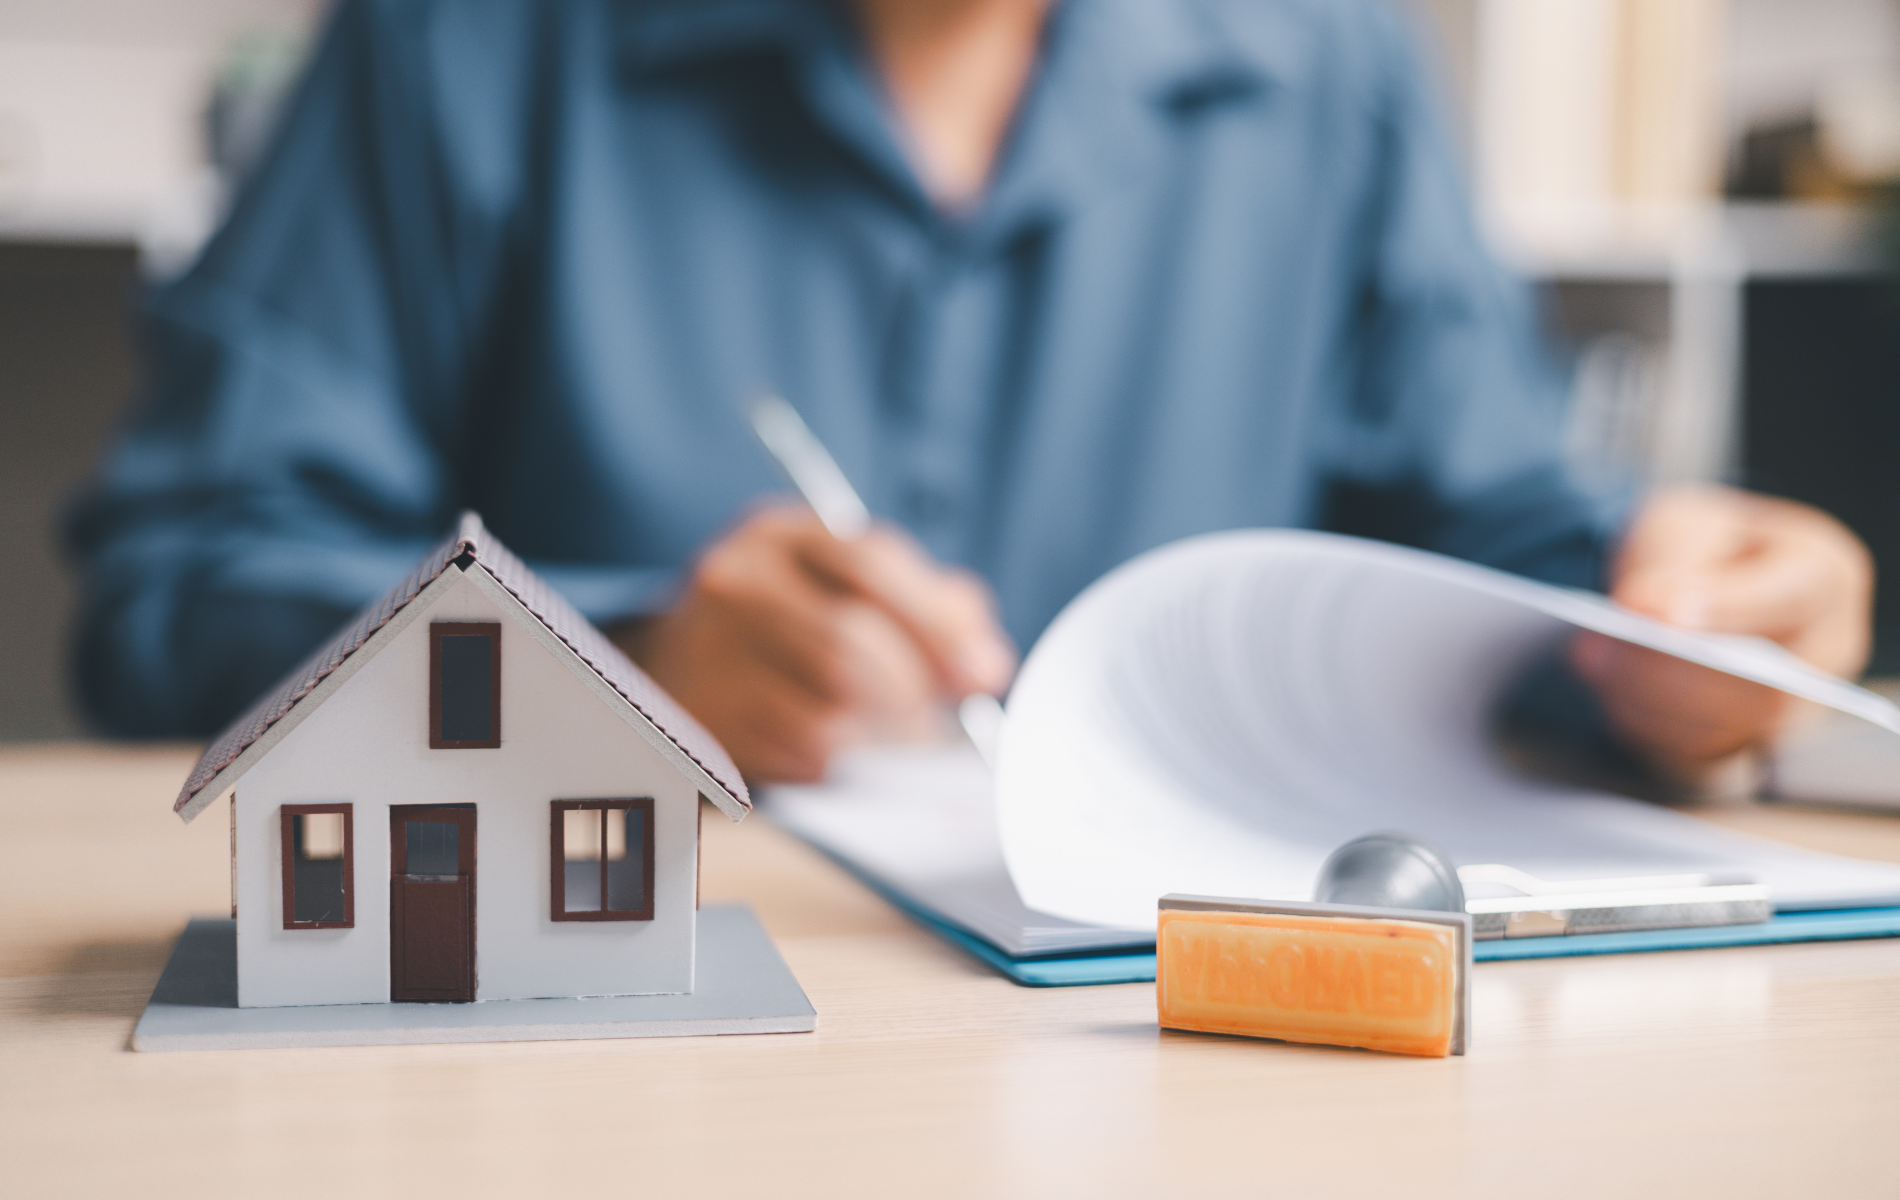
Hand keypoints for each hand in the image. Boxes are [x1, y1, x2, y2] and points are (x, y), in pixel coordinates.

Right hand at [616, 506, 1016, 783]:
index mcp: (781, 534)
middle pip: (848, 644)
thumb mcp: (849, 585)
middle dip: (910, 693)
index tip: (983, 673)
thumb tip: (986, 664)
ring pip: (826, 709)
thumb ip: (932, 606)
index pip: (869, 565)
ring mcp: (709, 651)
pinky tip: (834, 749)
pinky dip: (834, 761)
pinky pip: (796, 753)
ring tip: (887, 736)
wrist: (677, 664)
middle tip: (936, 722)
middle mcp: (734, 581)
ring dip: (876, 736)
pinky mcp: (703, 719)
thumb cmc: (790, 624)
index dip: (937, 624)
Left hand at [1570, 485, 1872, 783]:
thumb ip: (1671, 559)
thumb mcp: (1684, 524)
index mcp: (1826, 575)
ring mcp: (1795, 707)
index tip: (1660, 615)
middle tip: (1598, 644)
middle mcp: (1825, 650)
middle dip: (1668, 667)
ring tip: (1593, 658)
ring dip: (1646, 698)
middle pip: (1759, 682)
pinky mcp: (1747, 742)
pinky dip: (1644, 722)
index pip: (1792, 598)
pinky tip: (1609, 687)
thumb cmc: (1699, 547)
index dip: (1727, 609)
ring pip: (1723, 726)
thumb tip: (1642, 608)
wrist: (1693, 581)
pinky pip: (1696, 752)